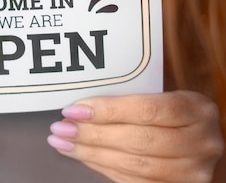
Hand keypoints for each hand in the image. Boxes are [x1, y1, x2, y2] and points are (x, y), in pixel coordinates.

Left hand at [47, 91, 223, 181]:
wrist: (205, 139)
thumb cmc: (180, 110)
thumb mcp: (168, 92)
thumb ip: (136, 94)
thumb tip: (84, 102)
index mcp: (196, 109)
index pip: (146, 109)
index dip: (108, 111)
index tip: (74, 109)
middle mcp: (200, 142)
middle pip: (139, 141)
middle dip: (93, 135)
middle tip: (61, 128)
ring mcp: (192, 172)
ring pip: (135, 165)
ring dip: (93, 155)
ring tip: (65, 144)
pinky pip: (136, 182)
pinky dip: (106, 169)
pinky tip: (85, 158)